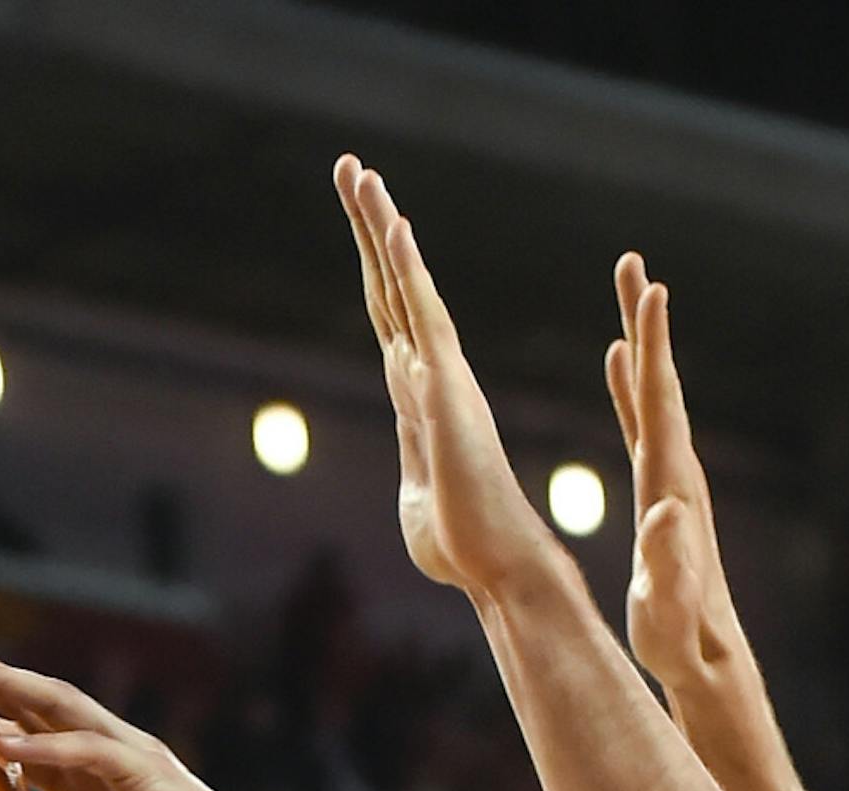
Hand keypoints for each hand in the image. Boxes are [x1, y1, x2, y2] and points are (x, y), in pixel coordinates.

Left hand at [0, 620, 275, 790]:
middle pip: (35, 700)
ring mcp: (129, 761)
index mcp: (89, 789)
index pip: (26, 732)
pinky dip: (47, 747)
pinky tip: (3, 744)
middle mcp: (106, 760)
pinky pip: (91, 751)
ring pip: (58, 706)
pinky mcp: (151, 777)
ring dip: (5, 684)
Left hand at [336, 157, 563, 603]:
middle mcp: (430, 372)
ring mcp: (439, 376)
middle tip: (350, 165)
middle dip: (368, 223)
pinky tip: (394, 225)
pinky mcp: (446, 390)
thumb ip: (414, 466)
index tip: (359, 217)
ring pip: (402, 284)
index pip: (389, 314)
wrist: (497, 566)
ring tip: (359, 172)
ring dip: (379, 226)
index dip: (373, 263)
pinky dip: (408, 269)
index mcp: (419, 393)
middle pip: (389, 283)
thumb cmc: (461, 545)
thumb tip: (416, 466)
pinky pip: (425, 316)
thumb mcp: (417, 499)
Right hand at [605, 257, 743, 699]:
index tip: (651, 293)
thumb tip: (667, 512)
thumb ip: (668, 561)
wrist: (707, 658)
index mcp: (671, 489)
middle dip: (644, 323)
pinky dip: (630, 385)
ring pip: (653, 395)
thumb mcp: (668, 607)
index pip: (661, 407)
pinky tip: (617, 360)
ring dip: (638, 342)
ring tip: (627, 292)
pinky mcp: (663, 489)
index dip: (653, 351)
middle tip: (632, 263)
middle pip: (659, 383)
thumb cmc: (680, 639)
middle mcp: (677, 472)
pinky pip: (642, 421)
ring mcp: (673, 478)